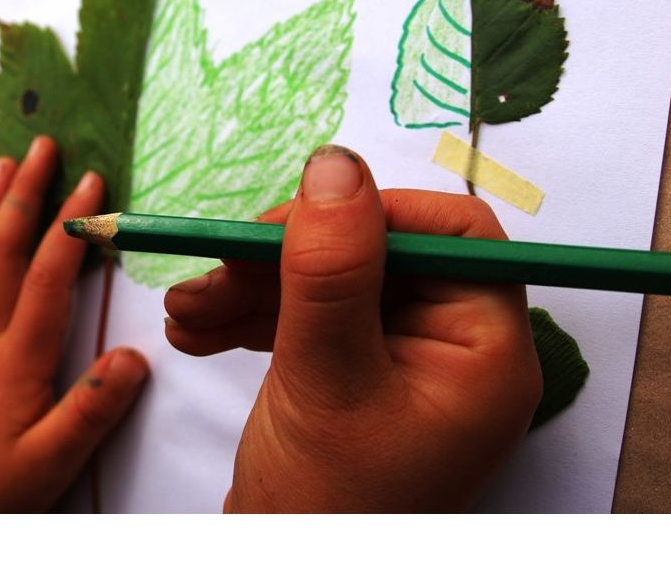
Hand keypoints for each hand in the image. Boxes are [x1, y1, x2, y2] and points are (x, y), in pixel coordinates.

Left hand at [0, 136, 148, 511]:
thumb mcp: (53, 461)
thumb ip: (92, 408)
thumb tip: (134, 355)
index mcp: (16, 358)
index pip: (46, 277)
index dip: (71, 226)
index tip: (95, 183)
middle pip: (2, 251)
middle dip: (23, 193)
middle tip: (42, 146)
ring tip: (3, 166)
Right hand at [163, 144, 541, 511]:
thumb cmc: (325, 506)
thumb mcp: (324, 375)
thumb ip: (331, 267)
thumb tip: (336, 163)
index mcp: (485, 352)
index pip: (453, 235)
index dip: (376, 212)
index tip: (297, 215)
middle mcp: (454, 353)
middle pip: (377, 256)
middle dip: (285, 258)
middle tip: (217, 264)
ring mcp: (402, 367)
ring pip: (332, 285)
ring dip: (253, 287)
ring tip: (185, 310)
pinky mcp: (356, 380)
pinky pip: (311, 322)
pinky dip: (254, 318)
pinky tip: (198, 330)